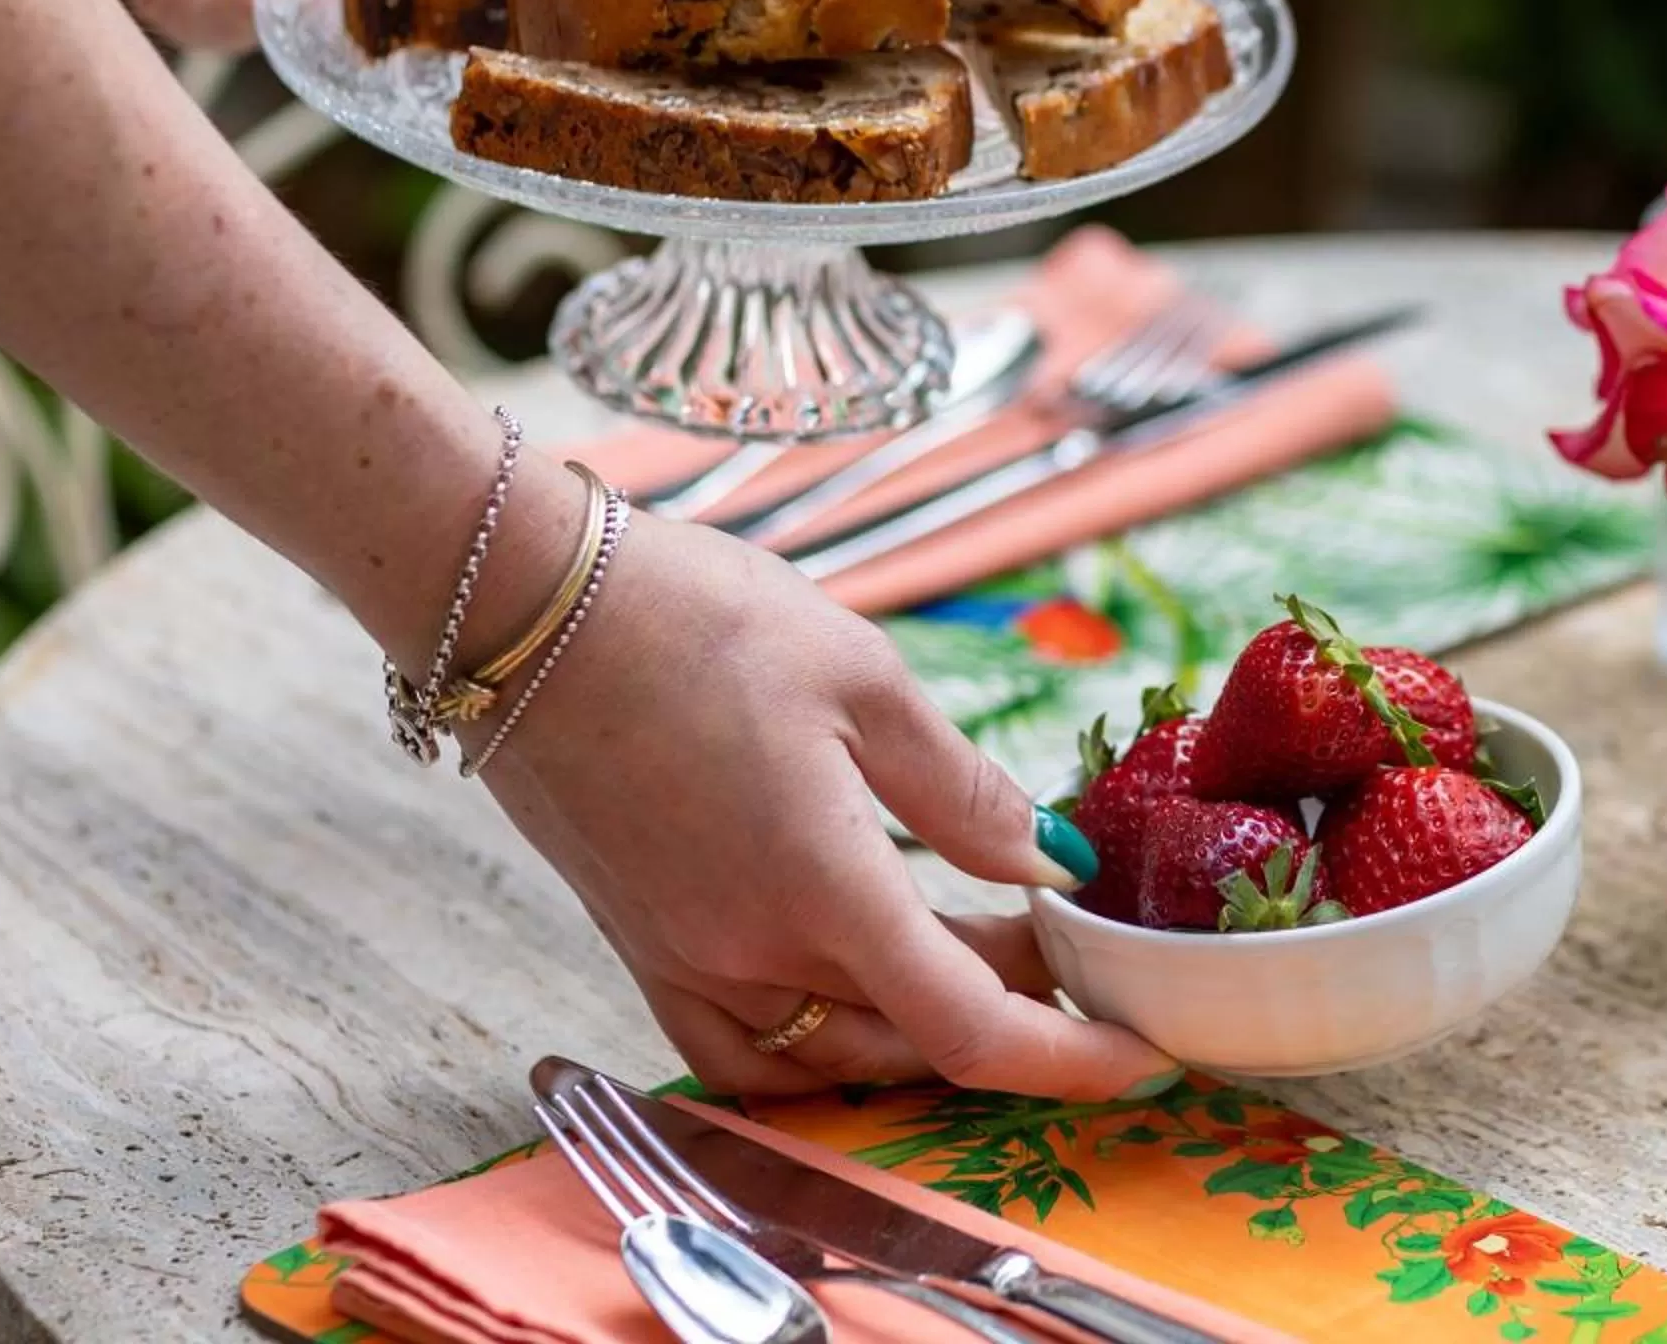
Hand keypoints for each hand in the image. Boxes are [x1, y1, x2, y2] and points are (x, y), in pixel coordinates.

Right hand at [466, 497, 1175, 1099]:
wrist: (522, 604)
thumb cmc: (696, 621)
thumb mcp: (865, 680)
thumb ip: (962, 794)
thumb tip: (1050, 864)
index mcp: (819, 893)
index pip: (972, 1031)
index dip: (1071, 1062)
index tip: (1143, 1056)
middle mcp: (745, 957)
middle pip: (909, 1044)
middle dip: (1010, 1010)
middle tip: (1065, 939)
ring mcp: (679, 963)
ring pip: (827, 1060)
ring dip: (917, 1030)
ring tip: (980, 945)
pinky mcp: (637, 946)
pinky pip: (741, 1052)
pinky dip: (816, 1047)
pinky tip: (858, 984)